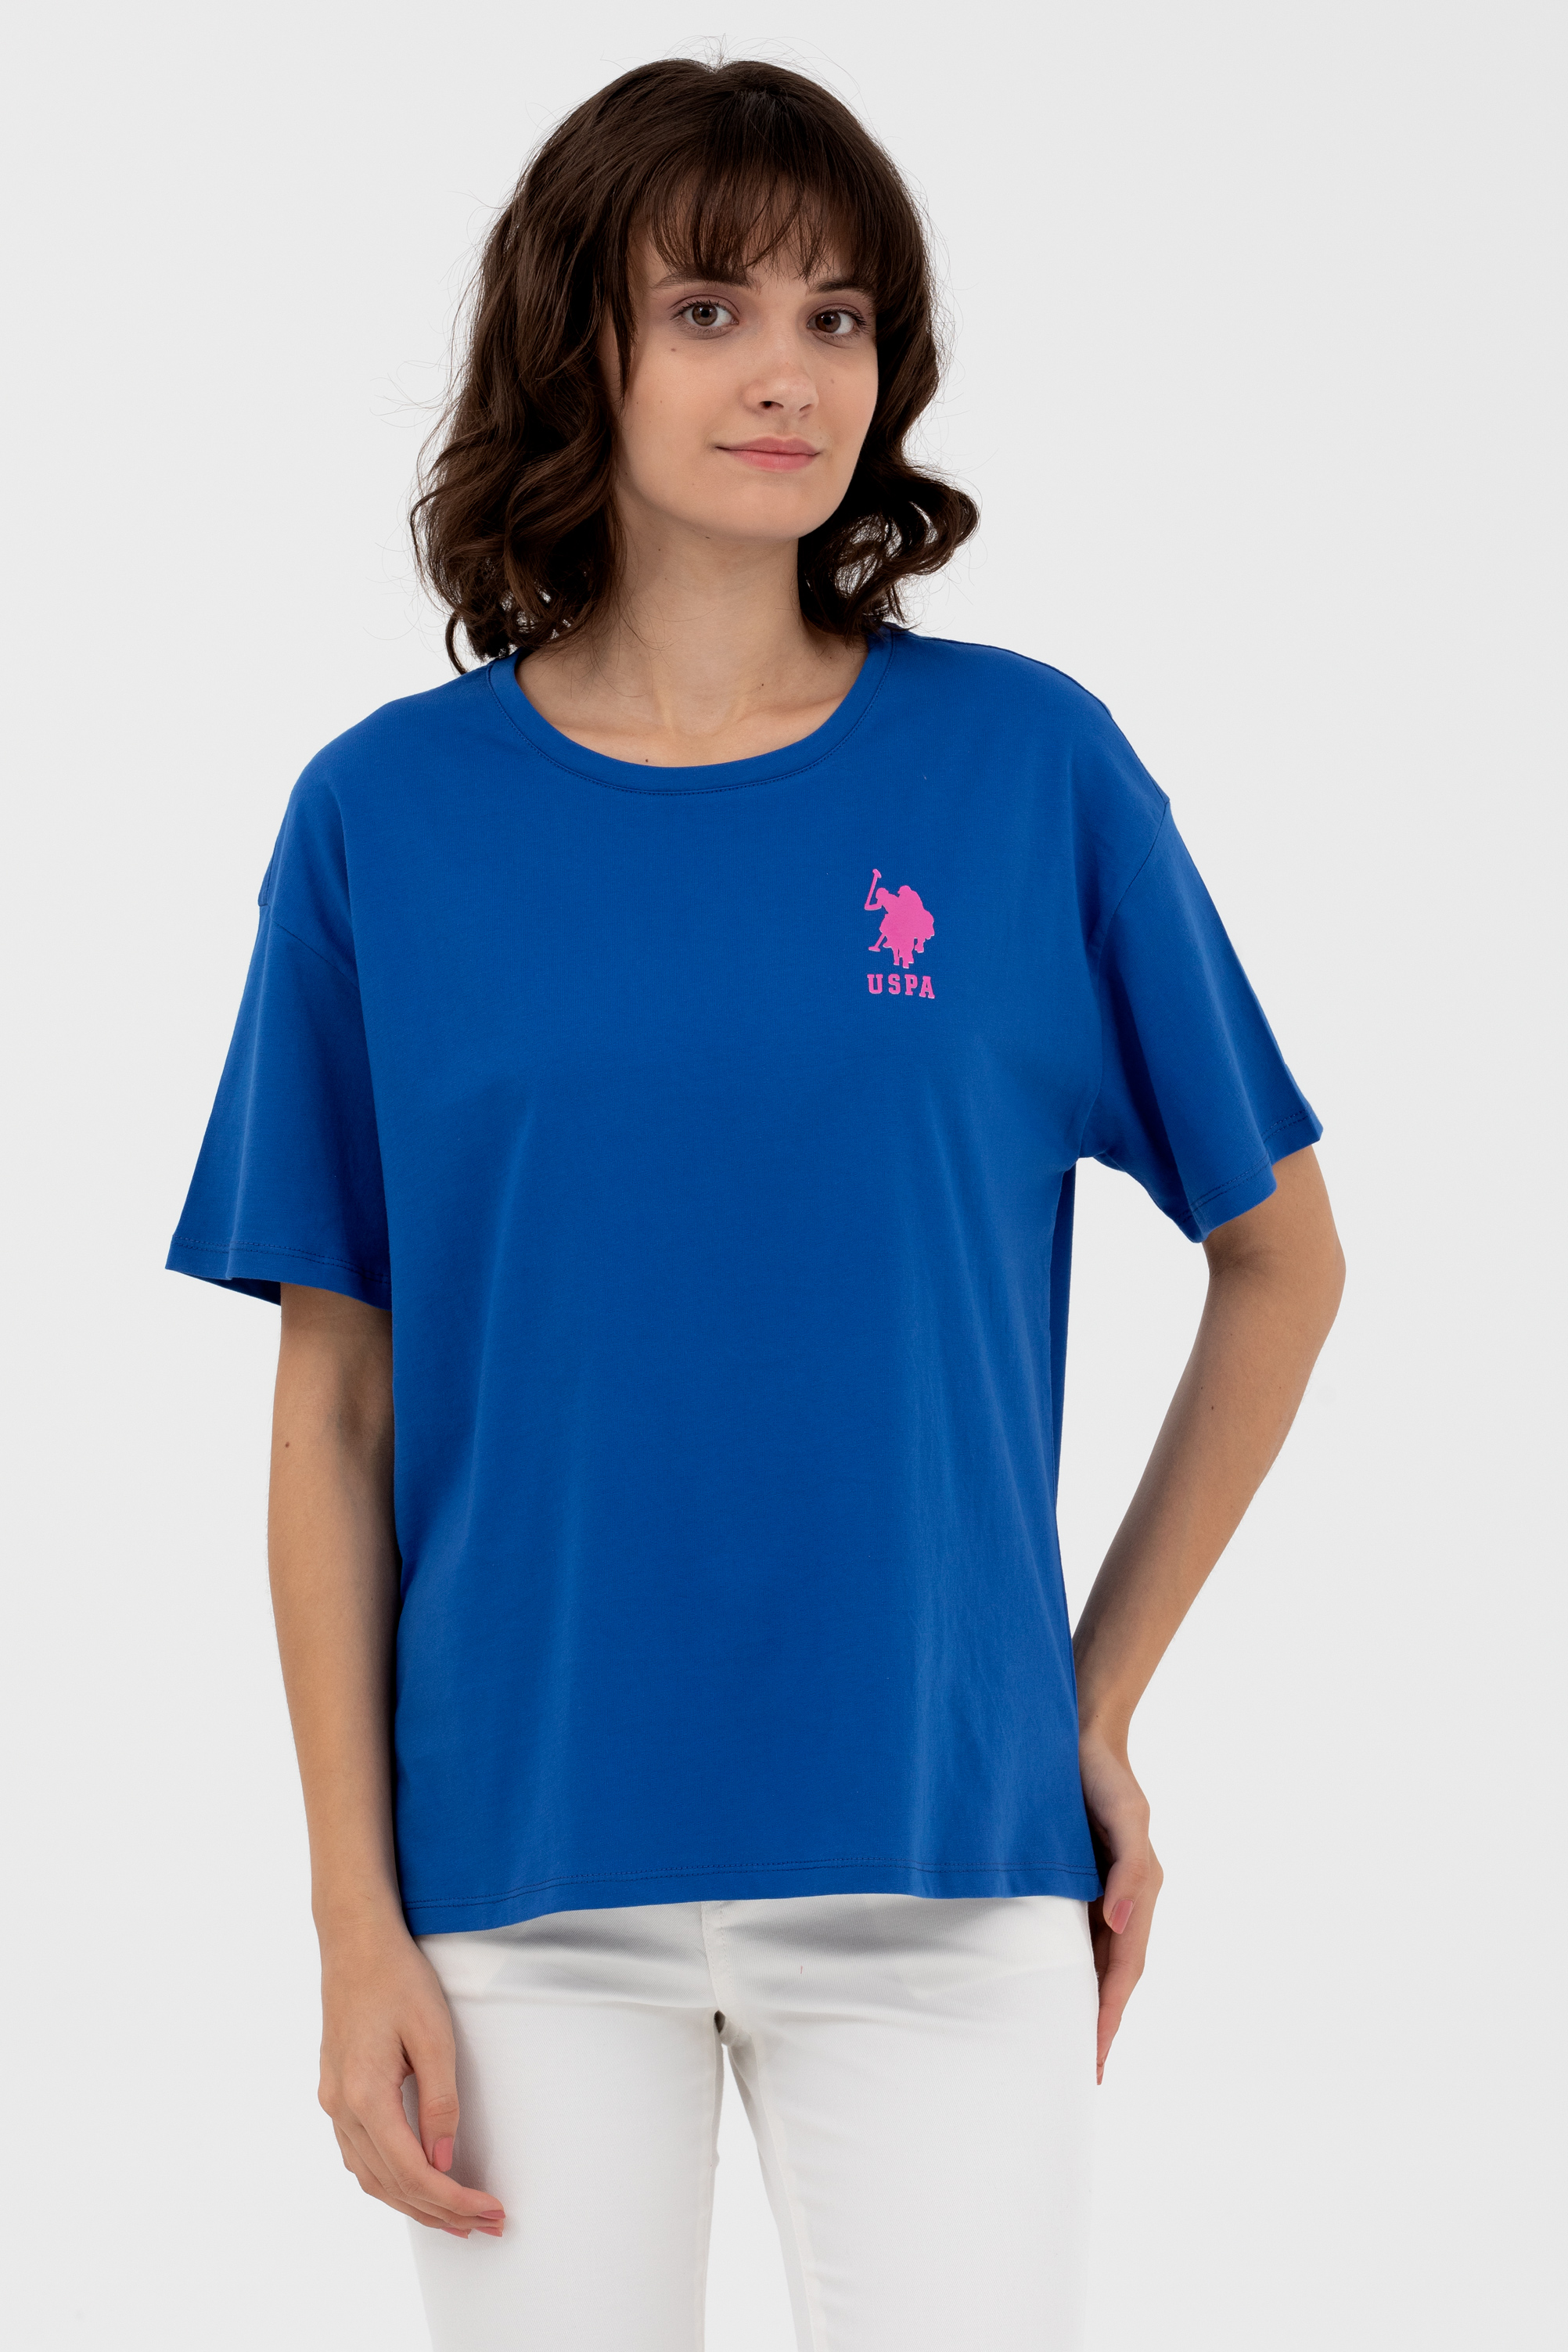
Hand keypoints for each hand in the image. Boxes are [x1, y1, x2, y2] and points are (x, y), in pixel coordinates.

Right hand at [317, 1919, 505, 2237]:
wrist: (353, 1942)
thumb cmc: (397, 1978)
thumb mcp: (433, 2034)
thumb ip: (439, 2102)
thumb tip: (443, 2161)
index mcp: (364, 2096)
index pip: (412, 2172)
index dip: (453, 2199)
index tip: (489, 2211)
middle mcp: (340, 2108)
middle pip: (390, 2185)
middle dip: (440, 2212)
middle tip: (485, 2225)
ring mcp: (331, 2103)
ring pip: (370, 2177)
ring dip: (414, 2203)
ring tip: (457, 2218)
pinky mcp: (334, 2093)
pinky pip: (359, 2155)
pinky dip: (390, 2180)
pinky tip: (415, 2184)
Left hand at [1079, 1731, 1162, 2082]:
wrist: (1080, 1732)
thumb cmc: (1104, 1775)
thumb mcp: (1127, 1819)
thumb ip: (1131, 1872)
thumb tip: (1122, 1926)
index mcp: (1139, 1892)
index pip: (1124, 1968)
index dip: (1109, 2013)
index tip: (1094, 2057)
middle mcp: (1123, 1897)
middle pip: (1113, 1972)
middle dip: (1101, 2019)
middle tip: (1082, 2069)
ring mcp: (1100, 1888)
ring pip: (1094, 1957)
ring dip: (1085, 1998)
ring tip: (1068, 2041)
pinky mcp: (1077, 1875)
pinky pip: (1075, 1930)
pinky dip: (1067, 1964)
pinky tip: (1048, 1981)